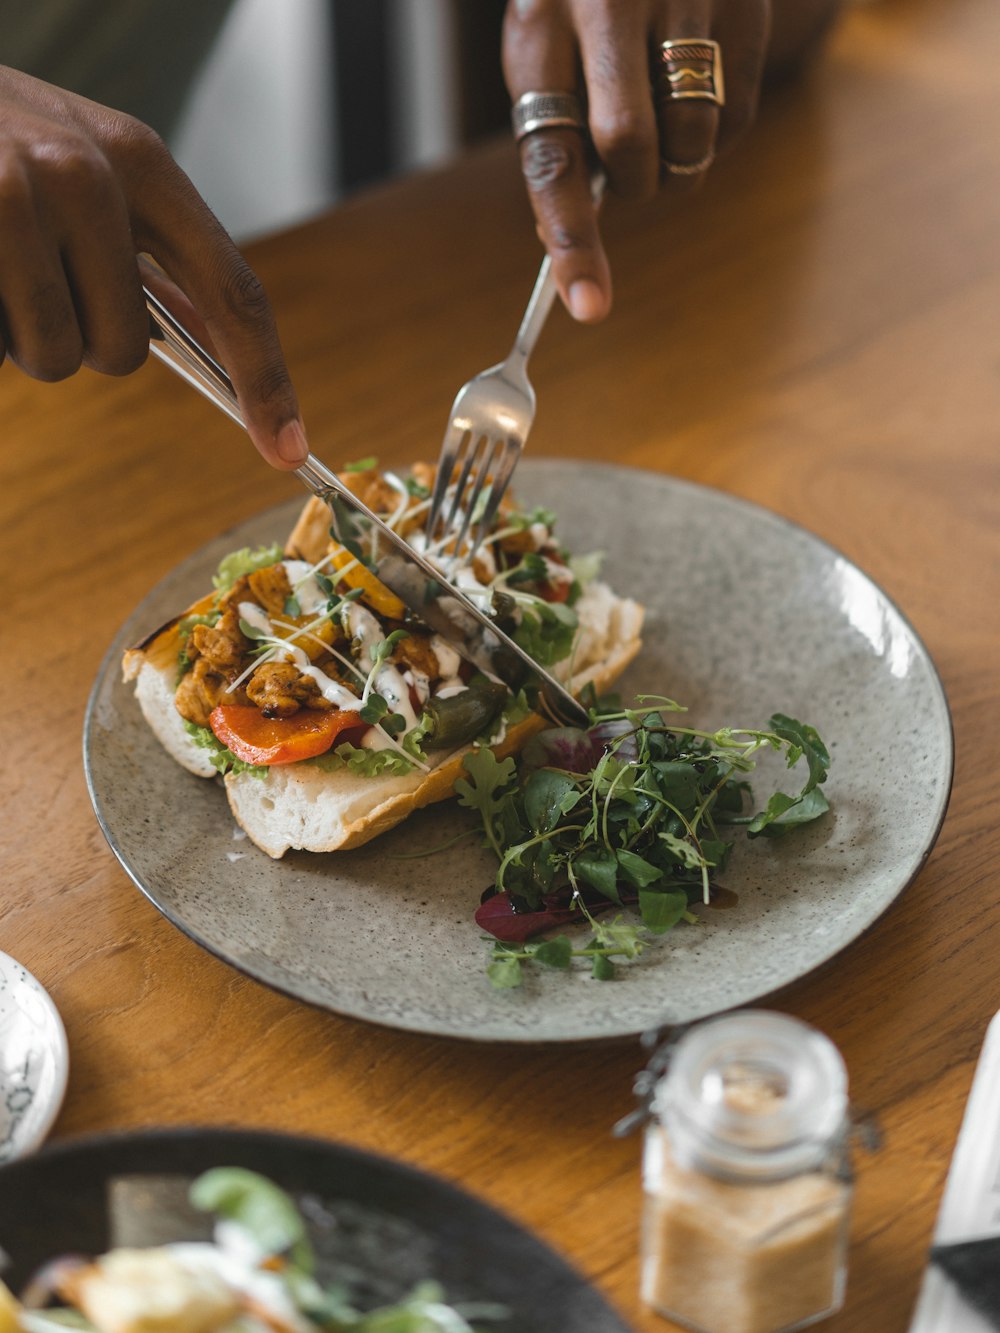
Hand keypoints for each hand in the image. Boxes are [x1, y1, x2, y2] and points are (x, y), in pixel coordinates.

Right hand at [0, 66, 307, 468]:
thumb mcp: (79, 169)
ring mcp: (18, 195)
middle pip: (125, 351)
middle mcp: (89, 173)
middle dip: (77, 342)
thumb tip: (213, 340)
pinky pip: (0, 344)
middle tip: (28, 281)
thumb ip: (144, 249)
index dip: (266, 380)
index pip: (233, 291)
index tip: (289, 449)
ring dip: (18, 338)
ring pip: (56, 354)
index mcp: (140, 161)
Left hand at [502, 0, 835, 322]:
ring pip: (694, 137)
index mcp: (539, 23)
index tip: (589, 306)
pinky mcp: (743, 1)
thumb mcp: (545, 46)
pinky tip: (697, 84)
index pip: (551, 155)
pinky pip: (741, 115)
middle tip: (629, 165)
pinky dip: (718, 130)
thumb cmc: (580, 0)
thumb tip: (564, 239)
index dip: (570, 239)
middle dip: (633, 183)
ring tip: (663, 117)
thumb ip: (554, 133)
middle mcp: (608, 0)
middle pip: (631, 148)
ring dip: (678, 163)